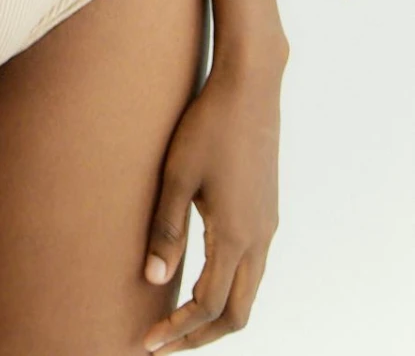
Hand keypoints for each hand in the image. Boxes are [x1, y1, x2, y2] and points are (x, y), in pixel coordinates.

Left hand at [142, 51, 283, 348]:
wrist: (250, 86)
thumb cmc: (207, 124)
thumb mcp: (177, 174)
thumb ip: (166, 228)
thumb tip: (152, 279)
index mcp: (236, 236)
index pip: (208, 306)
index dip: (178, 331)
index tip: (148, 343)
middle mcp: (259, 239)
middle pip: (237, 313)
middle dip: (200, 335)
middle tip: (164, 343)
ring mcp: (268, 227)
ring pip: (249, 293)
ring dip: (216, 314)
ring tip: (179, 319)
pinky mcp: (267, 213)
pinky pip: (252, 269)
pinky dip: (228, 288)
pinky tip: (202, 276)